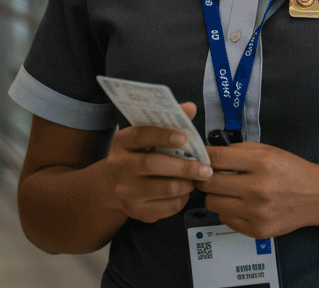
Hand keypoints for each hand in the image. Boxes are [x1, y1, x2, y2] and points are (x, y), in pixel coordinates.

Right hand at [98, 102, 212, 222]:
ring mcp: (125, 191)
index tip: (184, 137)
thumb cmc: (138, 155)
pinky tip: (184, 191)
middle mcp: (119, 166)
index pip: (141, 135)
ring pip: (165, 188)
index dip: (163, 135)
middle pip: (153, 165)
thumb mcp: (147, 136)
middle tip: (206, 169)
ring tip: (196, 179)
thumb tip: (190, 108)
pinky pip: (167, 207)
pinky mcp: (135, 210)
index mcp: (122, 142)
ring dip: (187, 184)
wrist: (113, 185)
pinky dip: (182, 199)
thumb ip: (169, 122)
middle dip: (185, 167)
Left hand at [198, 142, 318, 238]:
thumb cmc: (292, 171)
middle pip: (209, 183)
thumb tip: (208, 154)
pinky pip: (224, 220)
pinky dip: (228, 211)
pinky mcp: (257, 230)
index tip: (200, 158)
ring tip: (229, 191)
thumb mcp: (268, 151)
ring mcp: (257, 212)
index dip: (203, 157)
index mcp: (262, 163)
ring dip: (216, 196)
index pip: (217, 159)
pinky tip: (242, 205)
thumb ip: (238, 150)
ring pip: (212, 204)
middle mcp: (259, 189)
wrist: (318, 196)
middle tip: (213, 176)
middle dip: (207, 178)